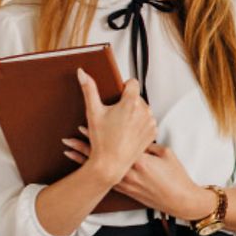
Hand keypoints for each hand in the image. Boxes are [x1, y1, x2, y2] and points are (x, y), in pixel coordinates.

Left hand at [64, 137, 213, 218]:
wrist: (179, 200)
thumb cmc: (176, 176)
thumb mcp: (165, 153)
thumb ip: (148, 144)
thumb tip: (136, 136)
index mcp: (139, 160)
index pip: (114, 143)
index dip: (98, 135)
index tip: (85, 126)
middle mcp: (128, 172)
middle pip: (101, 157)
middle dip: (84, 148)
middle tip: (68, 140)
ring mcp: (126, 183)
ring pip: (99, 170)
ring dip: (85, 161)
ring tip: (69, 152)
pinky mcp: (127, 191)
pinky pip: (106, 180)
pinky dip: (93, 174)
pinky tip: (85, 170)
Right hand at [72, 70, 156, 185]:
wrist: (111, 164)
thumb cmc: (101, 139)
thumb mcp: (93, 112)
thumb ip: (89, 89)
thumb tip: (82, 72)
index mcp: (131, 103)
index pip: (132, 83)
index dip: (123, 87)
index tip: (116, 97)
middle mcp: (144, 111)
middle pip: (137, 97)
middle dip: (127, 102)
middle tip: (115, 116)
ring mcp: (150, 122)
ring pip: (143, 109)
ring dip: (134, 113)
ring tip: (121, 125)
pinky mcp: (153, 132)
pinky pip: (147, 121)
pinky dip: (139, 123)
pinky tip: (128, 132)